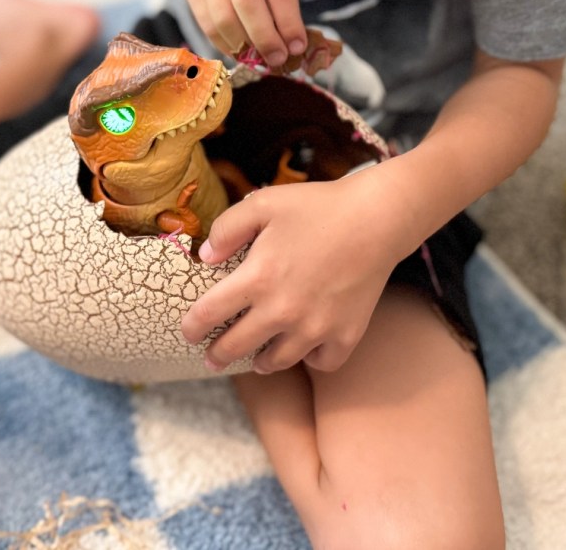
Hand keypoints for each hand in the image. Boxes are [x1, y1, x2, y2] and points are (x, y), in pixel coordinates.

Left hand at [182, 173, 410, 373]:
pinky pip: (320, 362)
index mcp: (257, 278)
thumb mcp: (264, 203)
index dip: (191, 327)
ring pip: (276, 361)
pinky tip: (305, 347)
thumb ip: (227, 228)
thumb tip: (205, 257)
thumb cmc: (318, 206)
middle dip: (217, 355)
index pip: (208, 314)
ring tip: (256, 358)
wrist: (378, 217)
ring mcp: (316, 328)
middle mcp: (282, 311)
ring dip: (261, 361)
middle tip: (211, 358)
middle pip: (236, 347)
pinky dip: (310, 358)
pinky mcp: (346, 335)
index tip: (187, 332)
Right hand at [184, 0, 306, 67]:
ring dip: (243, 46)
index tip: (297, 47)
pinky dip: (225, 45)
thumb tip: (289, 47)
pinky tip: (240, 52)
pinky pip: (207, 24)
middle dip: (265, 38)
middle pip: (247, 2)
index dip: (289, 23)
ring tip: (258, 59)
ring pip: (223, 17)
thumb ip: (286, 3)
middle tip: (277, 59)